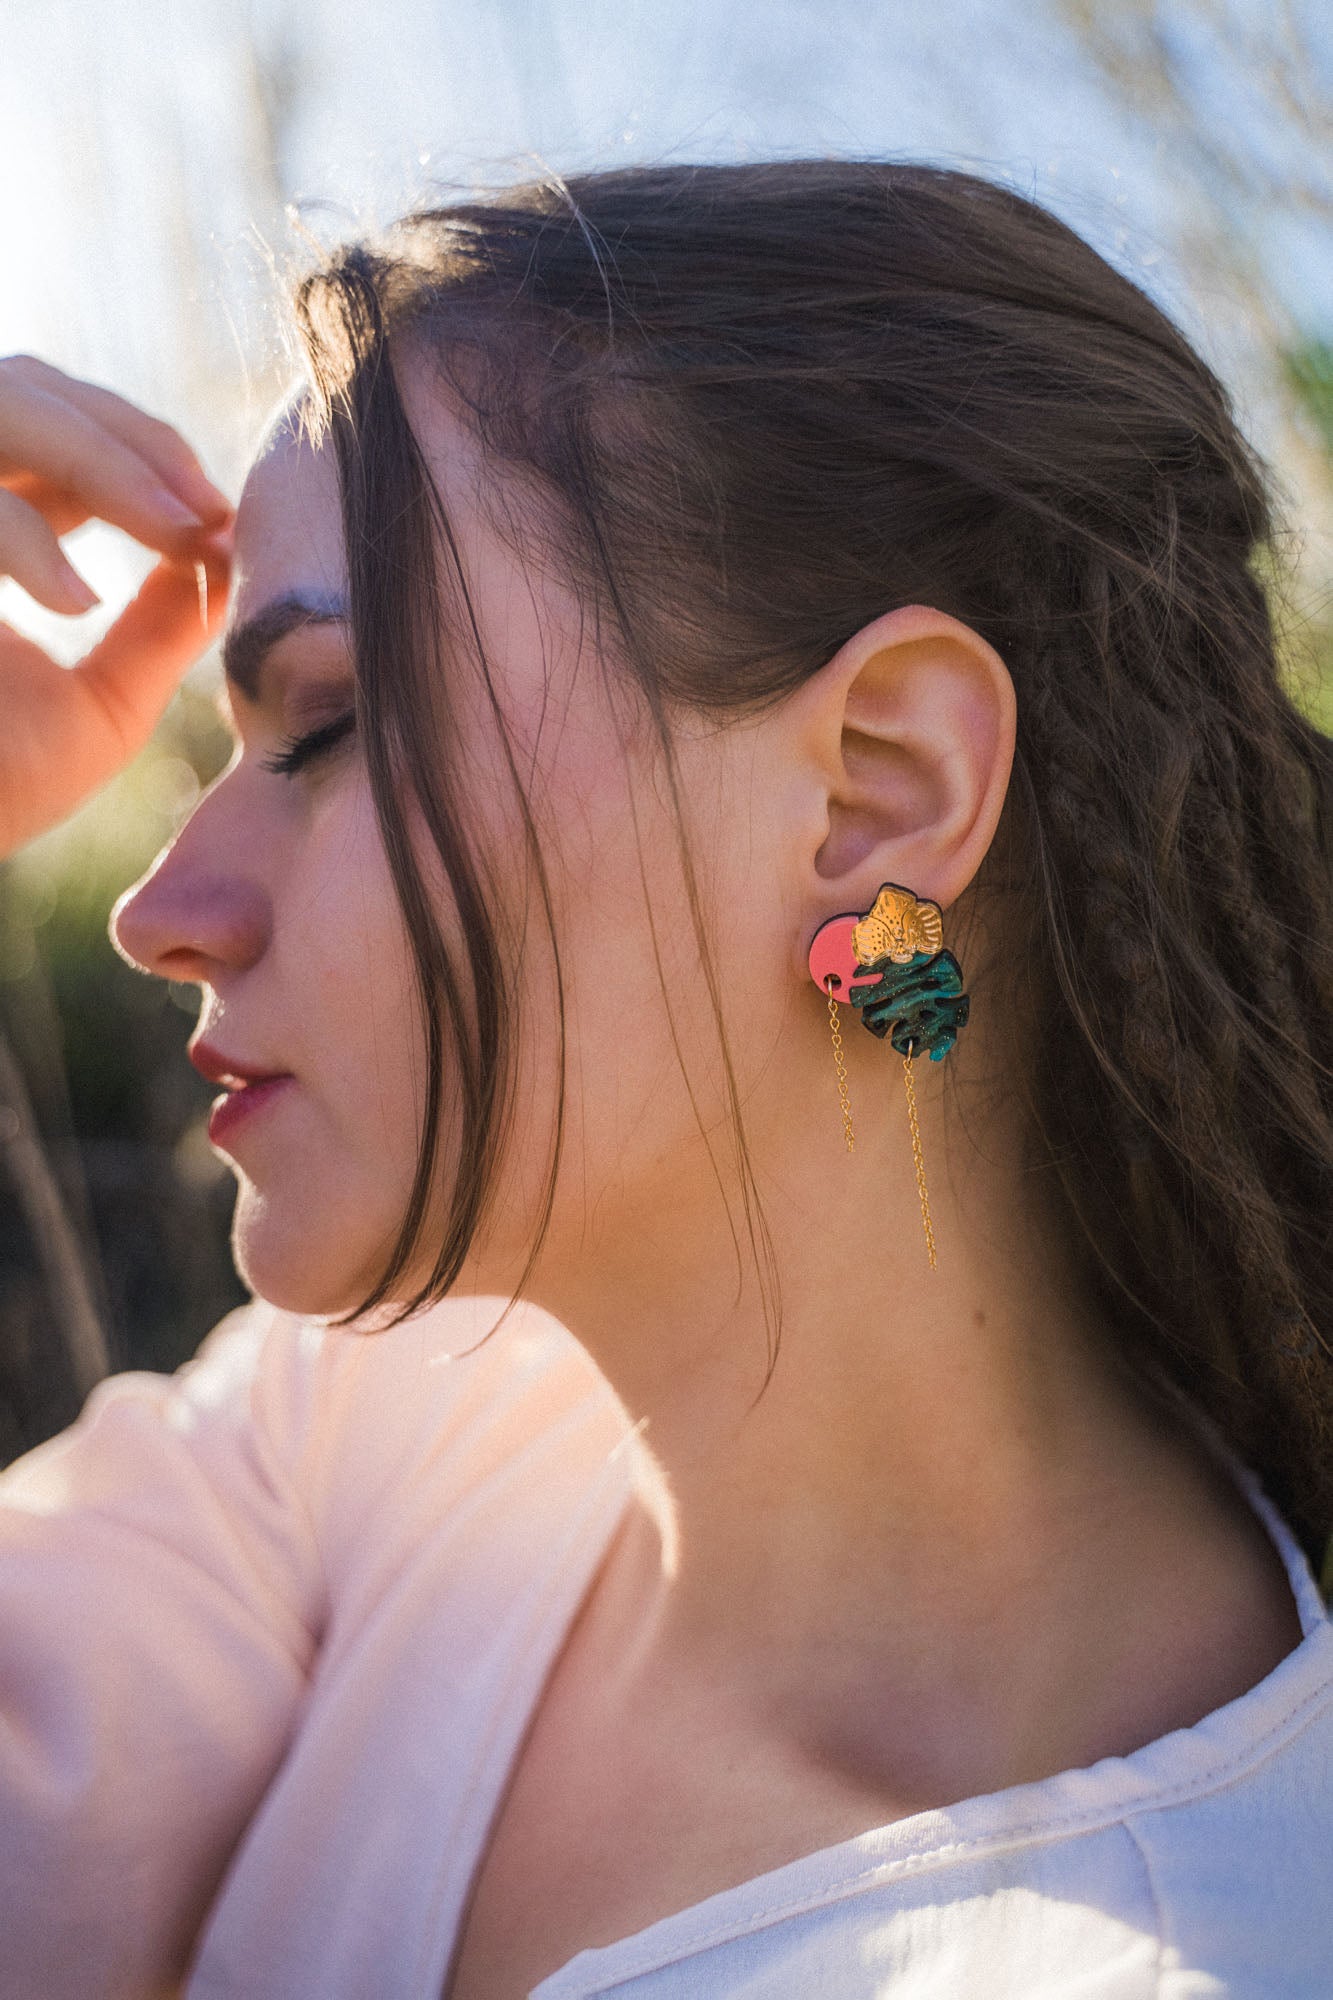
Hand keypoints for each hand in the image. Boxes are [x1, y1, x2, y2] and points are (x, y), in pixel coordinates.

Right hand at [0, 355, 234, 858]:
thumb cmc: (3, 789)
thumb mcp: (106, 705)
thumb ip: (162, 630)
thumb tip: (226, 557)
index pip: (61, 421)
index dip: (144, 448)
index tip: (218, 513)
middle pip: (24, 388)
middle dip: (130, 443)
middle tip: (206, 515)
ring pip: (2, 407)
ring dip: (100, 464)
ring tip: (174, 537)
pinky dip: (22, 540)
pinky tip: (76, 602)